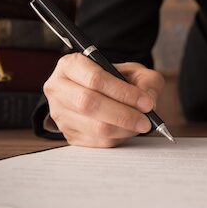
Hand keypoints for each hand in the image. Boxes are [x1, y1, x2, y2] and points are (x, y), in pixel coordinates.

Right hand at [43, 53, 164, 147]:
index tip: (146, 102)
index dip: (123, 93)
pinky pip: (98, 141)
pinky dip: (118, 138)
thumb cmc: (120, 80)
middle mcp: (58, 88)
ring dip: (124, 128)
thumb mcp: (137, 72)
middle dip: (124, 114)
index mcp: (71, 65)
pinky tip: (128, 130)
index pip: (95, 79)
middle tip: (147, 120)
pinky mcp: (70, 135)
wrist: (108, 95)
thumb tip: (147, 101)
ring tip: (141, 124)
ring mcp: (61, 114)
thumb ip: (146, 82)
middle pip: (89, 104)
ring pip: (95, 126)